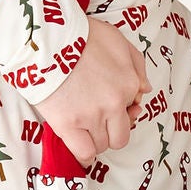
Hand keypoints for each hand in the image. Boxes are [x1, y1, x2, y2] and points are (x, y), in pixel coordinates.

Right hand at [38, 16, 145, 163]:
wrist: (46, 39)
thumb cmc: (80, 35)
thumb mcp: (117, 40)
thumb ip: (136, 65)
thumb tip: (144, 90)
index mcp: (128, 83)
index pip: (133, 109)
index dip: (122, 109)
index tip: (110, 105)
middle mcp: (114, 104)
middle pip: (120, 135)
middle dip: (111, 131)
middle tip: (98, 121)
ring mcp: (91, 117)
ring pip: (102, 145)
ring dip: (95, 139)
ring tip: (83, 126)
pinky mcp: (68, 125)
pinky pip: (84, 153)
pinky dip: (84, 155)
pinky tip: (80, 147)